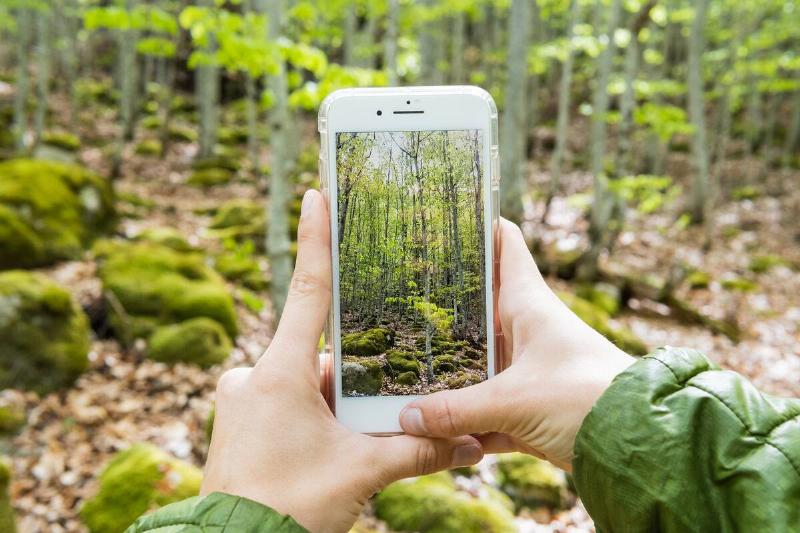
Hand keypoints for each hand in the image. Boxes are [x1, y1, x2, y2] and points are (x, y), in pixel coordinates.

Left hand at [200, 190, 483, 532]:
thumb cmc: (288, 506)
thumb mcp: (360, 473)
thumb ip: (416, 450)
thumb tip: (471, 443)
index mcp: (279, 373)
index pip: (306, 291)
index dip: (314, 240)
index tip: (316, 194)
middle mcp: (253, 377)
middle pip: (318, 353)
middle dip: (352, 372)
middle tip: (382, 396)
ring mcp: (241, 400)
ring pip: (304, 384)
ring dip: (335, 402)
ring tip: (357, 439)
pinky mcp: (238, 423)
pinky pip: (285, 404)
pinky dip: (314, 416)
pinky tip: (333, 446)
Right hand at [399, 219, 634, 470]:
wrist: (639, 444)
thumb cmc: (587, 398)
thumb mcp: (514, 401)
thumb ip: (456, 410)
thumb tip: (407, 418)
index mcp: (528, 304)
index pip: (503, 244)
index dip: (478, 225)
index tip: (443, 214)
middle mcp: (525, 330)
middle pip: (475, 307)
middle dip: (439, 308)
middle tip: (395, 298)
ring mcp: (525, 369)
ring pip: (475, 363)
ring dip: (446, 373)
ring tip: (401, 369)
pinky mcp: (528, 407)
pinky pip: (483, 410)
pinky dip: (462, 421)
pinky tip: (430, 430)